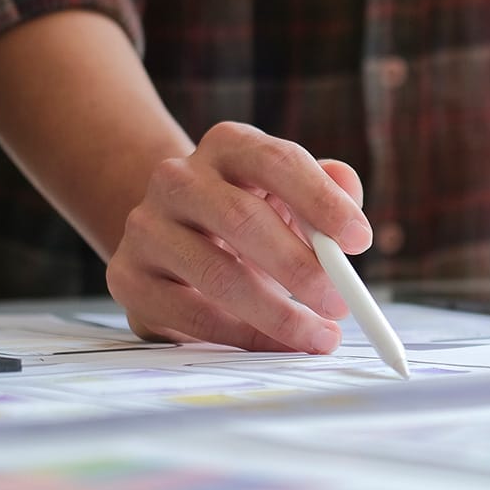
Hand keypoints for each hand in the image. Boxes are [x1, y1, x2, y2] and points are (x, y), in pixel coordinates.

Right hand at [106, 122, 372, 350]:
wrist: (178, 230)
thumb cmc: (254, 210)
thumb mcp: (291, 191)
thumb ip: (328, 189)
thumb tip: (349, 201)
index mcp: (228, 145)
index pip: (276, 162)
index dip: (321, 201)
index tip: (360, 241)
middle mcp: (178, 177)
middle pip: (242, 219)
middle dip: (301, 267)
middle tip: (341, 302)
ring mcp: (147, 226)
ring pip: (216, 275)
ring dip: (277, 314)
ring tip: (320, 335)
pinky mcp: (129, 277)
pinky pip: (191, 315)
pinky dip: (242, 335)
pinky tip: (276, 344)